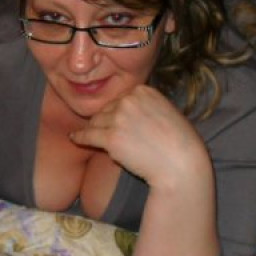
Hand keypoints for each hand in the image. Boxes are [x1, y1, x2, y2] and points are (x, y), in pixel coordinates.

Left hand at [70, 85, 208, 188]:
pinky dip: (79, 137)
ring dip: (96, 131)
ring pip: (96, 122)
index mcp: (144, 90)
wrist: (181, 165)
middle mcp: (129, 100)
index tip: (121, 124)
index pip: (121, 99)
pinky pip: (87, 135)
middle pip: (106, 109)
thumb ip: (146, 106)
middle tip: (116, 137)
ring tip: (98, 140)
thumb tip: (125, 108)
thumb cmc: (180, 143)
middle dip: (108, 122)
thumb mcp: (167, 112)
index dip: (119, 113)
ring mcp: (119, 118)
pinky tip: (73, 138)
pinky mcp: (111, 137)